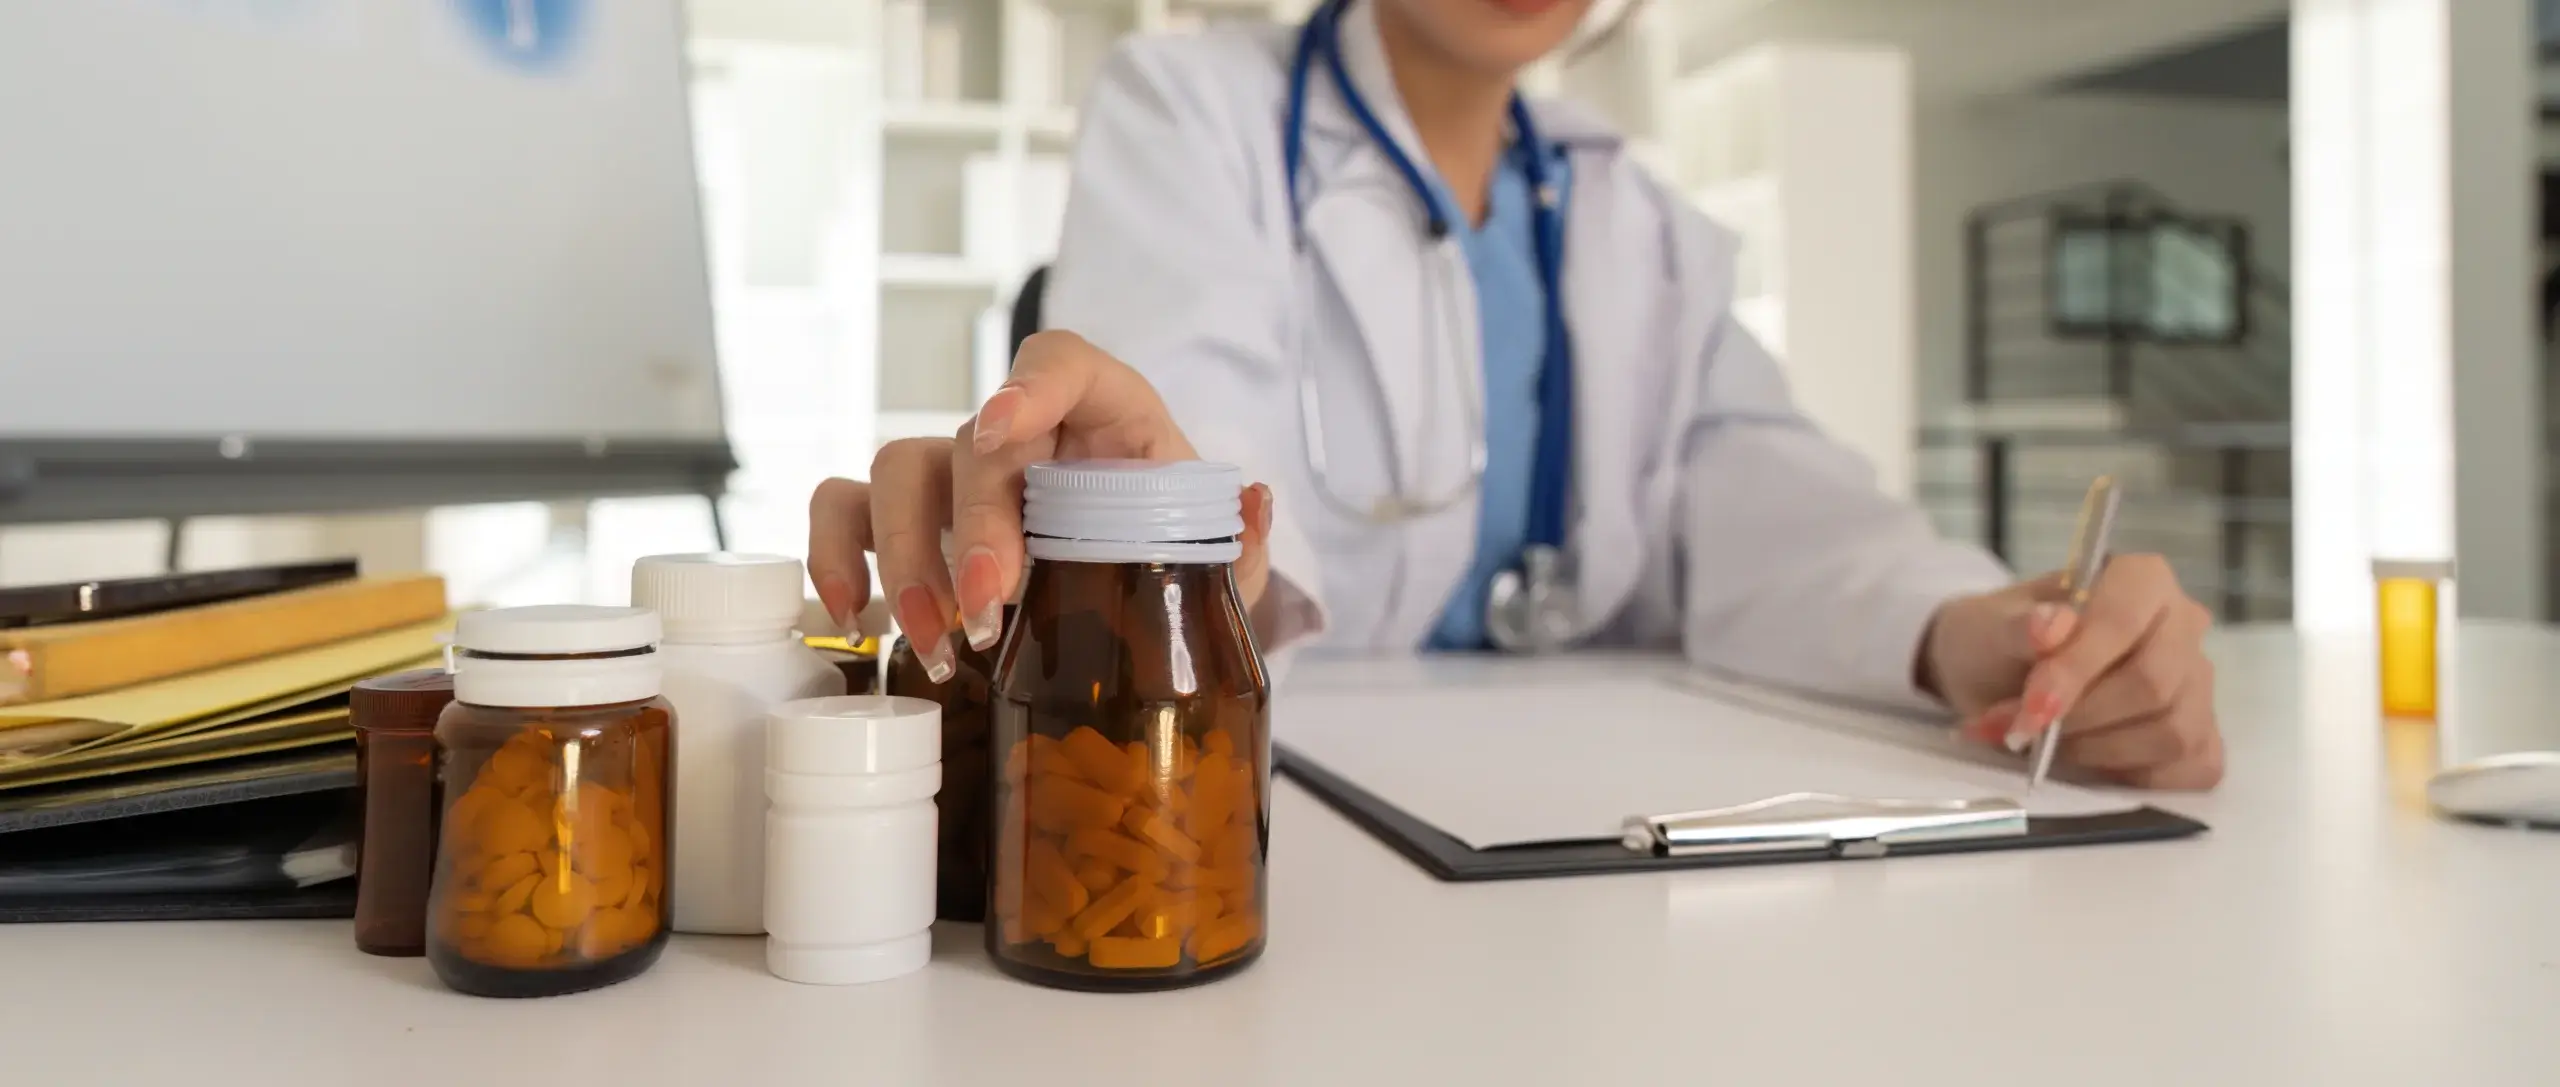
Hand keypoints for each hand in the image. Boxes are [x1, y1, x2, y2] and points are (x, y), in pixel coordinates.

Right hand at [805, 331, 1274, 680]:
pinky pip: (847, 507)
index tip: (1004, 428)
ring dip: (908, 556)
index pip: (1062, 362)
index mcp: (1104, 413)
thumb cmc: (1169, 553)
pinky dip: (838, 553)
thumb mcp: (1217, 557)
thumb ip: (1240, 542)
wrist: (1134, 595)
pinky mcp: (912, 518)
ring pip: (900, 470)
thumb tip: (1253, 506)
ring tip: (940, 639)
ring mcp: (960, 471)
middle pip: (975, 442)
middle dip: (977, 525)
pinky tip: (855, 616)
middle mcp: (1023, 430)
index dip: (1030, 386)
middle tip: (993, 607)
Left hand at [1920, 555, 2222, 788]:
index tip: (2030, 709)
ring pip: (2171, 732)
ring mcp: (2198, 684)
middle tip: (2023, 731)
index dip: (2077, 670)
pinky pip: (2187, 769)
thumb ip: (2017, 629)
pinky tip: (2086, 760)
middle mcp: (2184, 625)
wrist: (1995, 676)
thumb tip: (2049, 626)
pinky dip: (2129, 776)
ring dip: (2096, 750)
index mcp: (2142, 579)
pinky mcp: (2200, 737)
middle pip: (2154, 684)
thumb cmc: (2001, 640)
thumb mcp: (1988, 627)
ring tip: (2043, 743)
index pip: (2124, 621)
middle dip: (2081, 718)